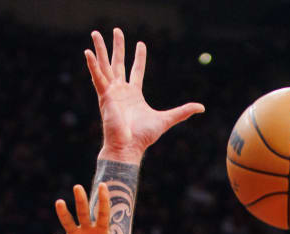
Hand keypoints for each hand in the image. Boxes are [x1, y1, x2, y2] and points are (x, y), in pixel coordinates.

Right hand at [45, 184, 141, 233]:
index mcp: (101, 233)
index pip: (102, 213)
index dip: (103, 200)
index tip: (103, 185)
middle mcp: (86, 232)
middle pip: (83, 212)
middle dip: (81, 200)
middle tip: (78, 187)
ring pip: (68, 222)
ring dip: (63, 213)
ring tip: (60, 203)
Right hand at [87, 28, 203, 159]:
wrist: (128, 147)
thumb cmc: (143, 137)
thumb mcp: (166, 120)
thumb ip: (182, 112)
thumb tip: (202, 107)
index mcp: (133, 95)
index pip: (136, 70)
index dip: (139, 56)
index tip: (141, 44)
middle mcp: (120, 91)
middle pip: (118, 63)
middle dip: (117, 46)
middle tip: (117, 30)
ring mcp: (111, 92)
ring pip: (105, 65)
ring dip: (100, 49)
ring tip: (95, 33)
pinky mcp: (104, 96)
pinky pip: (97, 77)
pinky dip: (92, 65)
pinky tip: (87, 52)